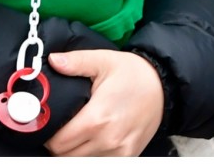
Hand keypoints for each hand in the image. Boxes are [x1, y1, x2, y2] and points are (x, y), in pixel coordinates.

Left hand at [43, 49, 162, 155]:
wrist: (164, 86)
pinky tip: (93, 139)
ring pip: (81, 161)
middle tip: (62, 127)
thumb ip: (76, 62)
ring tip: (77, 132)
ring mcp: (119, 151)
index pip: (58, 143)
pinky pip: (99, 161)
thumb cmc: (133, 73)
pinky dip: (91, 154)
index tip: (50, 123)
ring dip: (74, 151)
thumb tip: (53, 60)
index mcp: (98, 118)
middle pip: (66, 156)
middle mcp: (108, 139)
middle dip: (59, 144)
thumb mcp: (104, 61)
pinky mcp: (127, 156)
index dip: (49, 134)